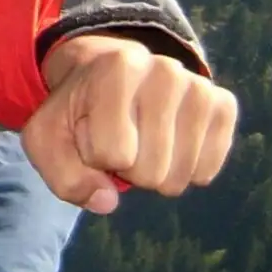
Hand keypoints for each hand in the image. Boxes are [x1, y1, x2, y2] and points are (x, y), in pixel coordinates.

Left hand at [22, 35, 237, 213]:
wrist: (112, 75)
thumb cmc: (78, 112)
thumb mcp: (48, 138)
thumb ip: (63, 176)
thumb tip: (106, 201)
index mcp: (118, 70)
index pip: (113, 154)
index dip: (96, 156)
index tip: (92, 130)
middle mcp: (166, 71)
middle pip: (150, 171)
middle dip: (127, 168)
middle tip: (119, 137)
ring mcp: (199, 87)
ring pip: (179, 177)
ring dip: (155, 171)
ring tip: (141, 138)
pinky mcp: (223, 105)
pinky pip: (207, 170)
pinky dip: (183, 170)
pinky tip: (168, 142)